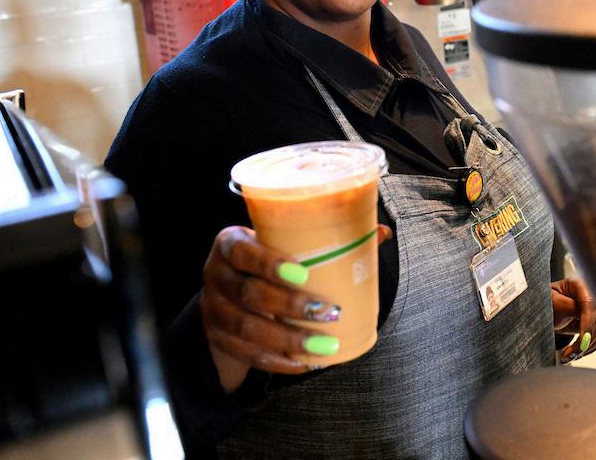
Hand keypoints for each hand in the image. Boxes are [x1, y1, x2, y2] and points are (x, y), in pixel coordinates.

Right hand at [199, 224, 391, 391]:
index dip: (270, 264)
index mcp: (229, 243)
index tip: (305, 274)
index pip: (243, 251)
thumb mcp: (281, 243)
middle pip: (249, 293)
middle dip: (291, 305)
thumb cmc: (265, 259)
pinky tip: (305, 362)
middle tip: (330, 312)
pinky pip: (247, 354)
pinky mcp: (218, 339)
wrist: (226, 289)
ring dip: (289, 339)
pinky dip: (278, 361)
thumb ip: (326, 238)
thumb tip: (383, 232)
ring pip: (248, 328)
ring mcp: (213, 309)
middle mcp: (215, 275)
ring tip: (326, 344)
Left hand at [551, 276, 595, 362]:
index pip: (590, 306)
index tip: (582, 343)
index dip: (588, 325)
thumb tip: (586, 325)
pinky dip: (588, 349)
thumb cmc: (548, 300)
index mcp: (581, 284)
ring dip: (586, 348)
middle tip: (568, 354)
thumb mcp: (552, 302)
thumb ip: (568, 308)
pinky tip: (574, 354)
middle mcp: (594, 296)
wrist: (549, 305)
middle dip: (584, 342)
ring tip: (568, 356)